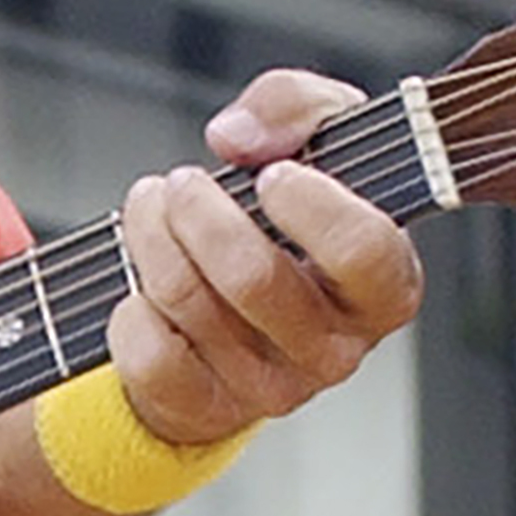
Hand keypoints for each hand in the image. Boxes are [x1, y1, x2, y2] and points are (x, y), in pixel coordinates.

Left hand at [103, 70, 425, 451]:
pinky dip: (130, 308)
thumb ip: (296, 105)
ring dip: (151, 239)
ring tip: (150, 209)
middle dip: (199, 212)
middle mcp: (336, 348)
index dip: (310, 205)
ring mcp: (271, 388)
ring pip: (190, 304)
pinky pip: (152, 356)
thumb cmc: (289, 223)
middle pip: (252, 276)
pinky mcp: (208, 410)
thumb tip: (236, 137)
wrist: (243, 310)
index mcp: (385, 286)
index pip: (363, 250)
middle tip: (181, 183)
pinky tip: (140, 282)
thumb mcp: (316, 140)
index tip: (272, 175)